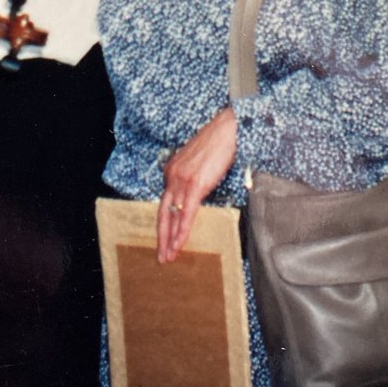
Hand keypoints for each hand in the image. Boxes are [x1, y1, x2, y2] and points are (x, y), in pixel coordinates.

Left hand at [157, 108, 236, 263]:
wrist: (226, 129)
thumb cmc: (218, 144)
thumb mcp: (199, 164)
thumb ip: (193, 180)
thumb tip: (196, 196)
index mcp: (172, 170)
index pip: (165, 203)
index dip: (165, 223)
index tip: (165, 238)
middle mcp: (172, 175)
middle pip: (163, 212)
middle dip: (161, 236)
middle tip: (161, 256)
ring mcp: (182, 180)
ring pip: (172, 216)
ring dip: (170, 239)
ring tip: (169, 256)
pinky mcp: (195, 184)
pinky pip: (186, 213)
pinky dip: (181, 231)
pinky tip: (179, 244)